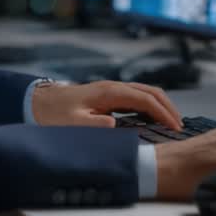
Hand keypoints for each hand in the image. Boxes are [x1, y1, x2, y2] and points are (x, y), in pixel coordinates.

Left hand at [31, 80, 181, 129]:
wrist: (36, 103)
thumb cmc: (52, 115)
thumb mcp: (72, 124)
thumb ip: (95, 126)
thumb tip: (116, 125)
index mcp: (109, 92)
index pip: (145, 99)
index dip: (163, 113)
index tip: (175, 128)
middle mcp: (113, 87)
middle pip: (151, 91)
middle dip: (168, 107)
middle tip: (180, 126)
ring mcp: (111, 90)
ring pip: (145, 92)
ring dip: (161, 105)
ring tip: (171, 123)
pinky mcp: (108, 96)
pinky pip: (137, 97)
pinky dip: (151, 106)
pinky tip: (153, 119)